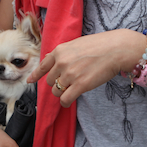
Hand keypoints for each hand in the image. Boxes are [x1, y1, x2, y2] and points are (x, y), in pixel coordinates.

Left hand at [28, 29, 144, 106]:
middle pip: (49, 80)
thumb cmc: (100, 45)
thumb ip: (64, 53)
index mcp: (60, 51)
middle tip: (68, 82)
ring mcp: (70, 74)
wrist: (116, 49)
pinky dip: (65, 102)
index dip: (36, 75)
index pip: (43, 65)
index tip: (30, 81)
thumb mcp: (76, 44)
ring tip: (72, 90)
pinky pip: (65, 99)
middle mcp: (61, 62)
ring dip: (62, 93)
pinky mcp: (80, 85)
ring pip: (56, 91)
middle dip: (56, 83)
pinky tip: (69, 101)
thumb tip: (52, 60)